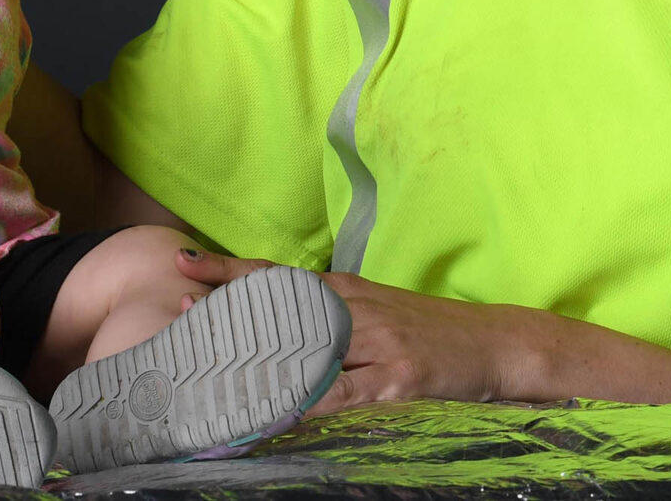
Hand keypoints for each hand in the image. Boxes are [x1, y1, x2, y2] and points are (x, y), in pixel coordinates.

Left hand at [175, 250, 513, 414]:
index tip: (183, 263)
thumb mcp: (373, 314)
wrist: (494, 342)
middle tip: (176, 309)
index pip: (275, 275)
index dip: (227, 270)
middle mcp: (355, 308)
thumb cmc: (427, 332)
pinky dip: (307, 401)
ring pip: (303, 347)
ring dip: (255, 356)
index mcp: (345, 290)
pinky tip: (277, 409)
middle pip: (278, 306)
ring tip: (208, 362)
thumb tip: (271, 328)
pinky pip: (341, 392)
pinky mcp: (397, 378)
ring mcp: (377, 342)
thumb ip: (326, 318)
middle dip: (224, 309)